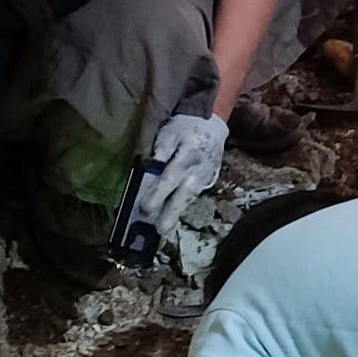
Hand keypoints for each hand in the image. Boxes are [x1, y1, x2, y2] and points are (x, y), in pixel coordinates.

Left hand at [138, 111, 229, 236]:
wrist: (212, 126)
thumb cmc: (186, 128)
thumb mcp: (169, 133)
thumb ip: (160, 152)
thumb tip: (149, 169)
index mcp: (187, 157)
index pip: (170, 179)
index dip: (157, 194)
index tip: (145, 208)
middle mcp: (198, 171)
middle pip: (183, 196)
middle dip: (170, 214)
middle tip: (160, 230)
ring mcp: (206, 178)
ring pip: (189, 199)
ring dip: (176, 214)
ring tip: (164, 228)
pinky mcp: (208, 182)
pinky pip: (193, 196)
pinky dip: (182, 206)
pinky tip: (172, 215)